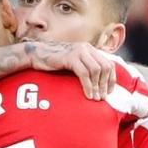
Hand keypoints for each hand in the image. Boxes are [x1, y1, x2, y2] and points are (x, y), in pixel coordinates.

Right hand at [16, 41, 147, 113]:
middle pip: (105, 67)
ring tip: (96, 99)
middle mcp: (86, 48)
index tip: (109, 92)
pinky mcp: (70, 57)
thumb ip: (86, 68)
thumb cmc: (54, 62)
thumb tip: (99, 84)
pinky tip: (88, 95)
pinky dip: (88, 86)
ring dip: (98, 87)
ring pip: (96, 70)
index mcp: (90, 49)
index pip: (108, 64)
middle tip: (102, 98)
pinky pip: (84, 73)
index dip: (112, 79)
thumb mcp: (74, 64)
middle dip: (105, 84)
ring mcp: (79, 51)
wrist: (36, 55)